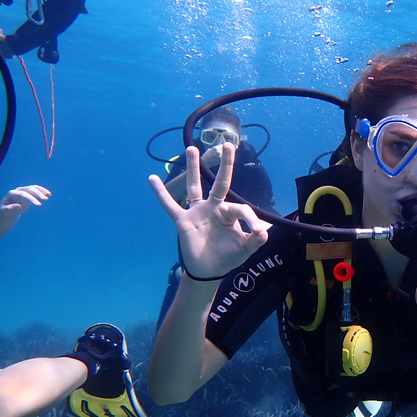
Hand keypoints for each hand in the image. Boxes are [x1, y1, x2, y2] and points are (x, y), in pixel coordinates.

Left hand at [0, 185, 50, 212]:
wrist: (8, 209)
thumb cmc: (6, 210)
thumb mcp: (6, 211)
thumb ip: (10, 208)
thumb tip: (18, 206)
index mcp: (12, 193)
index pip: (23, 194)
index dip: (31, 198)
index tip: (39, 204)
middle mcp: (18, 190)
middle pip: (29, 189)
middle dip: (38, 193)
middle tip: (46, 199)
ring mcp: (24, 190)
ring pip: (33, 187)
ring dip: (41, 190)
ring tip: (49, 194)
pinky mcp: (28, 192)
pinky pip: (36, 189)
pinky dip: (42, 191)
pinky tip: (48, 194)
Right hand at [149, 143, 267, 279]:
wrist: (208, 271)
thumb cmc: (227, 257)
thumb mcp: (245, 249)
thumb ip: (255, 240)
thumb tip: (264, 232)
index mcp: (230, 213)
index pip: (241, 208)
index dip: (251, 219)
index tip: (258, 231)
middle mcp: (214, 208)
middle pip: (220, 182)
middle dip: (225, 164)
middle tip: (228, 145)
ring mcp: (197, 212)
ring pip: (195, 186)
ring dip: (193, 168)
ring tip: (192, 149)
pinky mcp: (183, 220)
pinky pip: (169, 205)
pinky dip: (160, 193)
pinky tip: (152, 179)